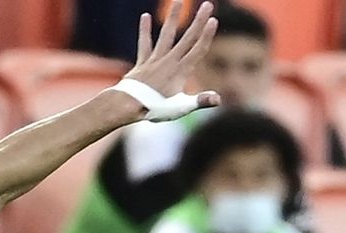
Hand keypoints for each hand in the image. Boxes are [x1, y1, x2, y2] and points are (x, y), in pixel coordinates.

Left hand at [120, 2, 222, 116]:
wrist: (128, 106)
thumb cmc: (156, 109)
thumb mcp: (182, 107)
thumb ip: (201, 101)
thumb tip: (218, 99)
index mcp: (181, 71)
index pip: (198, 50)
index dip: (207, 35)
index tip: (213, 20)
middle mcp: (169, 62)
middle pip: (187, 38)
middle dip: (198, 21)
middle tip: (207, 4)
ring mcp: (155, 61)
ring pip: (166, 35)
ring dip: (173, 17)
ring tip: (178, 1)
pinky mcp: (142, 63)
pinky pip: (144, 44)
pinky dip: (145, 31)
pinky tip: (145, 16)